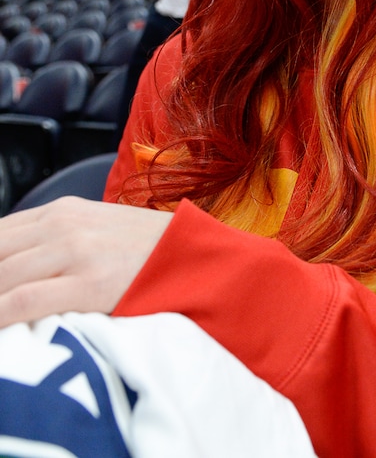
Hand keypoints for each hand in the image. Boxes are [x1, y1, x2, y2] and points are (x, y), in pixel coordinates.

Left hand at [0, 197, 172, 326]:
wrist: (191, 254)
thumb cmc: (144, 249)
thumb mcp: (96, 228)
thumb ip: (56, 238)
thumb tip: (16, 264)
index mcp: (62, 210)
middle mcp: (63, 225)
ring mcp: (76, 252)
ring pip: (2, 277)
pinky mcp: (89, 284)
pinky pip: (21, 302)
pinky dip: (0, 318)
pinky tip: (0, 331)